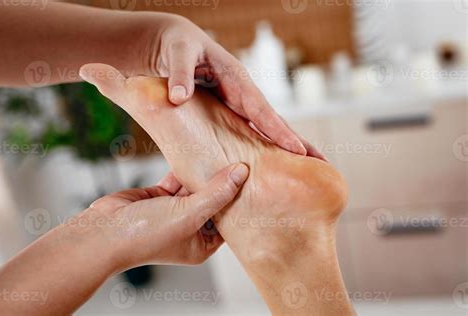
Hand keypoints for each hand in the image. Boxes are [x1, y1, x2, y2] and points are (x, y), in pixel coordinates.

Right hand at [81, 163, 248, 269]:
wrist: (103, 232)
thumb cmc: (145, 235)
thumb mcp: (189, 214)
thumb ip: (216, 192)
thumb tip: (241, 173)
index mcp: (201, 244)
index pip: (228, 219)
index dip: (239, 199)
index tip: (252, 177)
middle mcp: (189, 229)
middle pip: (212, 201)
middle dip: (222, 182)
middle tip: (239, 158)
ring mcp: (173, 212)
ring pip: (194, 187)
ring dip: (202, 172)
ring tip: (219, 150)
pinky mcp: (159, 197)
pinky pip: (176, 180)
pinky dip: (182, 168)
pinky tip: (193, 152)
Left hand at [142, 15, 308, 155]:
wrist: (173, 44)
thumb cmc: (179, 45)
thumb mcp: (179, 54)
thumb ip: (180, 74)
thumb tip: (179, 98)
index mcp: (237, 79)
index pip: (261, 109)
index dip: (279, 131)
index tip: (298, 150)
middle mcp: (242, 94)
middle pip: (273, 122)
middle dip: (296, 142)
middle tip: (321, 164)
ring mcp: (237, 104)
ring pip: (264, 129)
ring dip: (282, 148)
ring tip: (305, 170)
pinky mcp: (227, 112)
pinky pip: (247, 132)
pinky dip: (260, 148)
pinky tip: (267, 166)